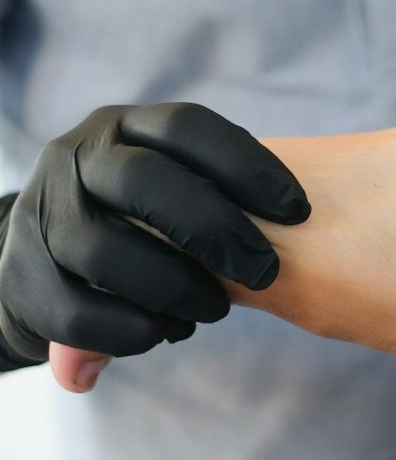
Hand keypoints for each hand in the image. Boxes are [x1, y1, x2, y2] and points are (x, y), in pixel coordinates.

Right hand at [0, 103, 309, 374]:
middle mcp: (76, 159)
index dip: (249, 166)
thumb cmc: (140, 220)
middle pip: (148, 182)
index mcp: (124, 128)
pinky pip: (77, 313)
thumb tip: (303, 213)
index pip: (187, 127)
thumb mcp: (174, 187)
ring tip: (212, 309)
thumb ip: (220, 191)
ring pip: (109, 251)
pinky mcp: (20, 277)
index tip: (299, 211)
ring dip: (177, 289)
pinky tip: (164, 331)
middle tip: (265, 272)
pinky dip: (132, 330)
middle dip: (217, 231)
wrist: (50, 255)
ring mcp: (42, 216)